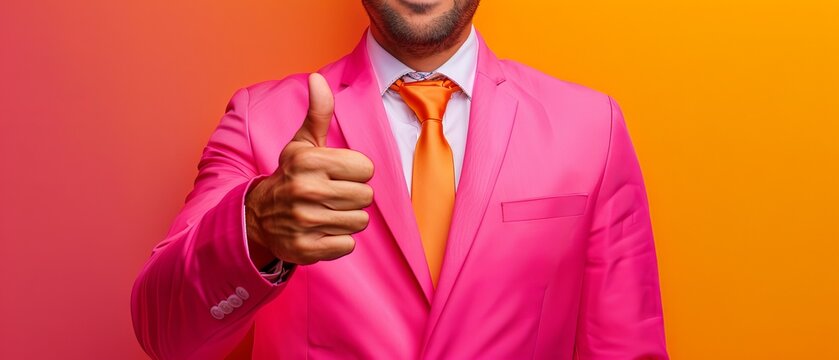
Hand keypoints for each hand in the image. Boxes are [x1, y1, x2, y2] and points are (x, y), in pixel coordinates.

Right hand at [245, 73, 373, 267]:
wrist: (258, 217)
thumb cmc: (291, 175)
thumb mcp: (303, 143)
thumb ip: (318, 112)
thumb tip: (317, 78)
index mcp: (309, 161)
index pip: (366, 169)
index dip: (356, 172)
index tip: (337, 174)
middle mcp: (305, 190)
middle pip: (366, 197)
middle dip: (353, 196)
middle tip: (332, 195)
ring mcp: (304, 222)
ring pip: (359, 221)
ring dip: (347, 218)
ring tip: (327, 212)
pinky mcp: (306, 249)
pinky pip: (347, 245)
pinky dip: (338, 241)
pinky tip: (321, 231)